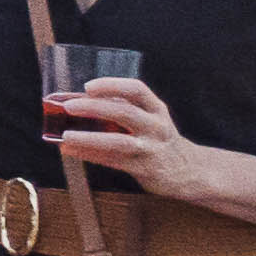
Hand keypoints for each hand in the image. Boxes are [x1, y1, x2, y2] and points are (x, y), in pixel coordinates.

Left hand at [41, 78, 213, 208]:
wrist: (189, 171)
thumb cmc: (157, 139)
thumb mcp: (149, 119)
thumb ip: (121, 109)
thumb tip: (75, 101)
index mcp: (156, 109)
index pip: (137, 89)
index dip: (112, 85)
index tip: (88, 86)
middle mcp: (156, 126)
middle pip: (125, 112)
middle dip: (94, 108)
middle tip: (68, 106)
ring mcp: (151, 149)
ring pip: (118, 142)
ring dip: (88, 138)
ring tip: (65, 136)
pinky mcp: (145, 169)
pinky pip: (113, 161)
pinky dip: (90, 155)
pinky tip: (71, 150)